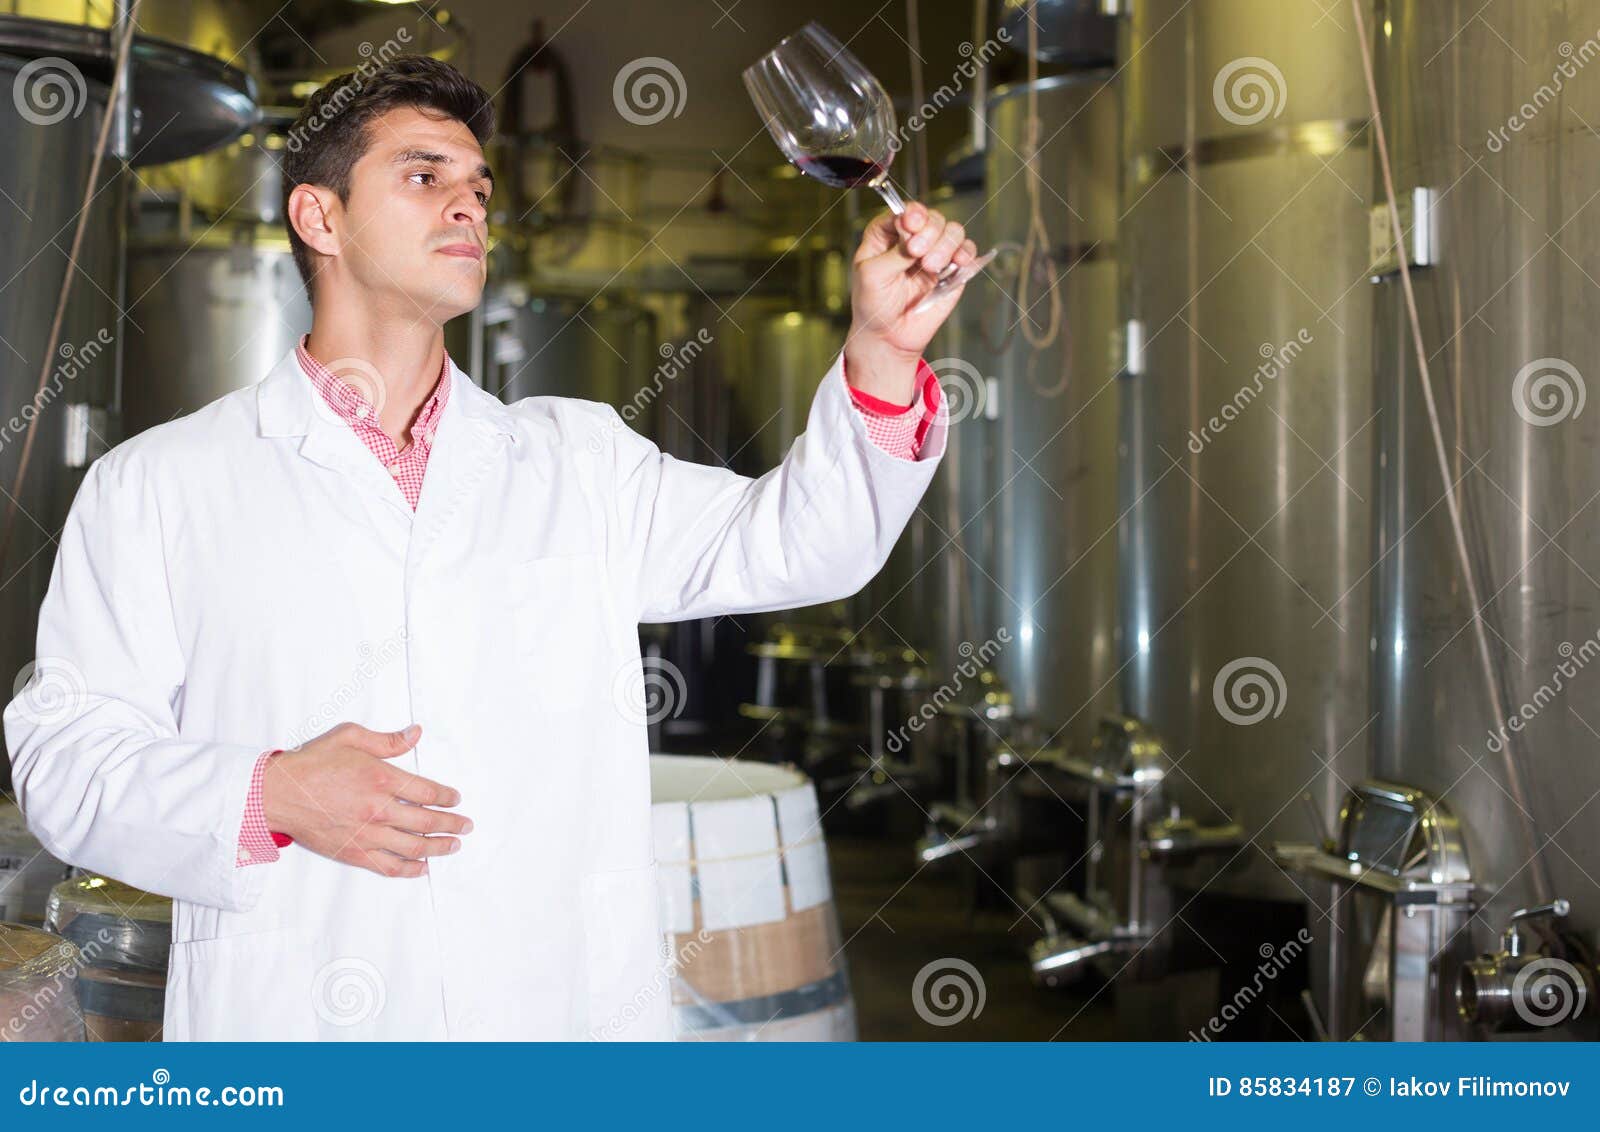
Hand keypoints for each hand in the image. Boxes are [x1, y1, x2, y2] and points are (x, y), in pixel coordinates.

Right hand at [261, 721, 470, 877]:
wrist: (276, 793)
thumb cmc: (310, 763)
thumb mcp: (349, 737)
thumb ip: (387, 740)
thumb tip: (416, 734)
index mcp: (382, 779)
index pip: (428, 792)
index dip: (447, 797)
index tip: (456, 800)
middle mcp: (379, 810)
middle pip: (427, 821)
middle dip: (452, 824)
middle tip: (466, 826)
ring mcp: (367, 834)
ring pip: (413, 846)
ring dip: (438, 847)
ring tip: (454, 846)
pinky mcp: (354, 852)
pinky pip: (388, 866)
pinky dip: (409, 869)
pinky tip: (422, 868)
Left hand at [844, 202, 976, 402]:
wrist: (889, 336)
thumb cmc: (873, 305)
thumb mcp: (872, 275)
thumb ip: (895, 252)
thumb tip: (915, 235)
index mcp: (887, 234)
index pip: (904, 211)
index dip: (911, 214)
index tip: (911, 225)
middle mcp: (912, 239)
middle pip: (931, 218)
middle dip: (929, 232)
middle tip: (918, 254)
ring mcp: (934, 253)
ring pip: (952, 230)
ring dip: (945, 244)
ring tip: (932, 267)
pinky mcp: (952, 270)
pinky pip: (967, 251)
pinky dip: (965, 253)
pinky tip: (957, 262)